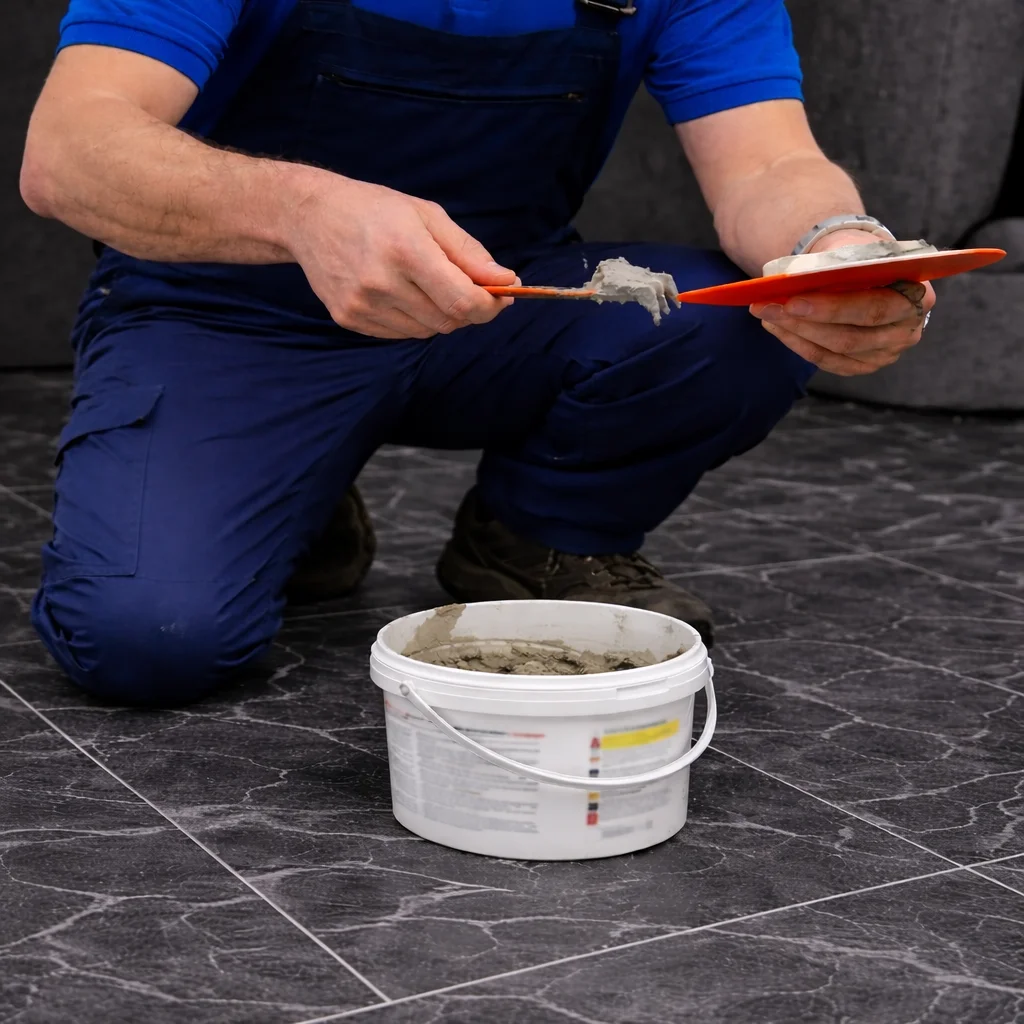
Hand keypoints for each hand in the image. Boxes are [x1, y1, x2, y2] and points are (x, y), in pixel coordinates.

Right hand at [285, 171, 516, 338]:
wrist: (309, 217)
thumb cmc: (375, 210)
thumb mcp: (427, 216)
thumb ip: (469, 253)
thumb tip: (506, 281)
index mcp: (405, 250)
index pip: (462, 300)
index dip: (490, 306)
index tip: (501, 297)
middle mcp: (381, 282)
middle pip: (448, 320)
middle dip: (468, 309)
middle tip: (468, 287)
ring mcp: (362, 305)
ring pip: (427, 330)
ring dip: (440, 314)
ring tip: (426, 282)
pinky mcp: (349, 319)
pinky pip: (401, 333)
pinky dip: (415, 319)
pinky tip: (402, 292)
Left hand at [749, 230, 935, 375]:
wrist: (871, 269)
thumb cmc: (863, 257)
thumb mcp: (857, 251)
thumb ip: (836, 265)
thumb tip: (793, 282)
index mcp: (918, 296)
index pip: (872, 308)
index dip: (831, 308)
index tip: (792, 299)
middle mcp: (907, 330)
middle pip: (850, 337)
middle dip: (803, 323)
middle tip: (766, 308)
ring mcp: (887, 353)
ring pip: (835, 351)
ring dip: (794, 333)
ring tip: (765, 313)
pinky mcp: (864, 364)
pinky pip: (827, 361)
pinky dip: (798, 344)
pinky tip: (776, 327)